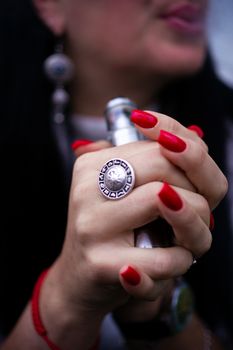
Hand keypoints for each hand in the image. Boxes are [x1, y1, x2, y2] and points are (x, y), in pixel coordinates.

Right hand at [64, 110, 226, 312]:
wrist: (77, 280)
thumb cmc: (109, 232)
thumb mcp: (124, 191)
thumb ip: (149, 160)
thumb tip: (190, 136)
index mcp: (92, 165)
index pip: (157, 146)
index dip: (189, 166)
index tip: (191, 187)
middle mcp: (87, 189)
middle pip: (164, 167)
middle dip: (195, 192)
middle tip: (197, 212)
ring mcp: (91, 225)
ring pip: (170, 204)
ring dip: (194, 227)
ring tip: (184, 238)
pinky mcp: (100, 263)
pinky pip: (164, 257)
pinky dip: (180, 261)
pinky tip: (172, 261)